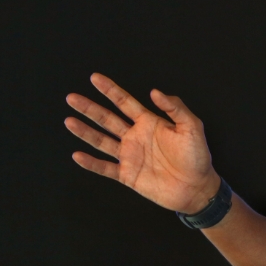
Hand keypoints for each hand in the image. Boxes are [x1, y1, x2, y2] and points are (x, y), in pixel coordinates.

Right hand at [65, 73, 219, 213]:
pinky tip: (77, 156)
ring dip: (85, 131)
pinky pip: (105, 168)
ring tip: (69, 120)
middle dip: (89, 108)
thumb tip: (154, 91)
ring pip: (102, 141)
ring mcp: (130, 156)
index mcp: (149, 122)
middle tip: (72, 97)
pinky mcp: (128, 175)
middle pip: (107, 119)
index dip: (110, 90)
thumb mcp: (192, 126)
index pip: (124, 102)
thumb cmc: (197, 156)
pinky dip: (91, 163)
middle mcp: (135, 136)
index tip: (95, 78)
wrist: (197, 187)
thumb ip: (175, 108)